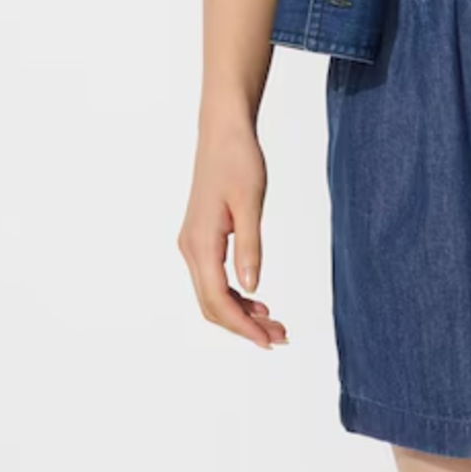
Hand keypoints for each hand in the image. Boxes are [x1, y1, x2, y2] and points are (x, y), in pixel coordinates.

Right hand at [177, 110, 288, 349]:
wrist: (223, 130)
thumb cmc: (238, 159)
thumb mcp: (250, 202)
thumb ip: (250, 246)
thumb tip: (250, 289)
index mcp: (200, 243)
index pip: (218, 300)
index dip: (243, 326)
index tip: (269, 341)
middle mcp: (190, 248)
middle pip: (212, 305)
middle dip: (244, 326)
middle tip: (280, 336)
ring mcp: (192, 243)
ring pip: (211, 293)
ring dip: (239, 312)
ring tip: (273, 322)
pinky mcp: (200, 236)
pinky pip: (212, 277)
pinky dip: (233, 294)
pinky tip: (255, 298)